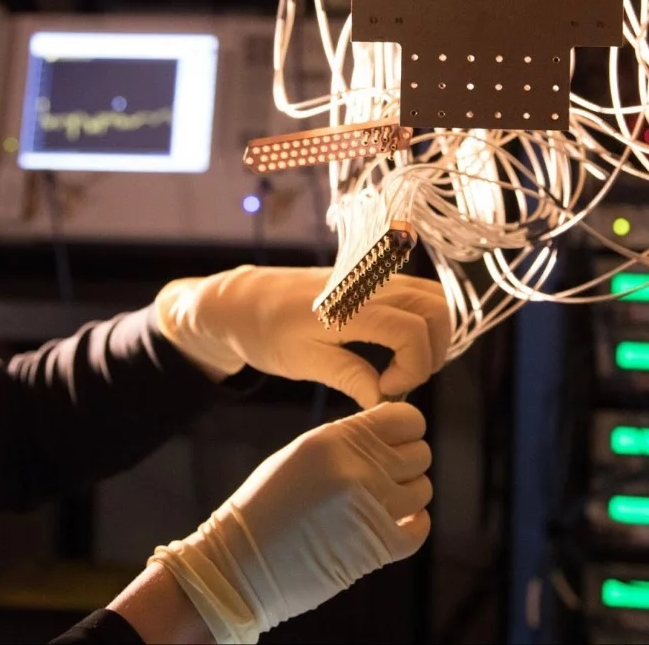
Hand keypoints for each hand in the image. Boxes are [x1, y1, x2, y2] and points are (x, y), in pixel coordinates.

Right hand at [148, 402, 431, 643]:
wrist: (244, 560)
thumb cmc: (267, 503)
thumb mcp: (302, 452)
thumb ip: (346, 440)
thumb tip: (388, 436)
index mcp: (334, 439)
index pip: (406, 419)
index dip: (406, 427)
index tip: (396, 438)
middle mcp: (358, 469)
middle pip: (421, 453)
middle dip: (408, 461)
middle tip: (385, 472)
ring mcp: (372, 508)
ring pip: (424, 489)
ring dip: (408, 494)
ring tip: (380, 500)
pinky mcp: (380, 547)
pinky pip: (421, 527)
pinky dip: (412, 524)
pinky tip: (390, 521)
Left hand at [155, 265, 449, 406]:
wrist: (242, 301)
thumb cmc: (264, 332)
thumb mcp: (301, 361)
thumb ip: (348, 377)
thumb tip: (386, 401)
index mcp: (346, 305)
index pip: (411, 332)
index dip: (412, 369)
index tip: (385, 389)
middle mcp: (365, 282)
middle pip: (436, 309)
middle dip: (432, 352)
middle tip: (400, 379)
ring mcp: (371, 275)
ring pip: (432, 297)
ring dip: (432, 336)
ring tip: (400, 366)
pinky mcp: (371, 277)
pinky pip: (417, 292)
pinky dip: (423, 320)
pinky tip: (396, 347)